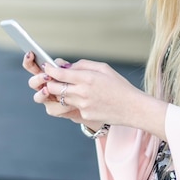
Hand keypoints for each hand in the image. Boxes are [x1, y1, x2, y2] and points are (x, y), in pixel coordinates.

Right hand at [24, 52, 84, 123]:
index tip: (30, 53)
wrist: (93, 101)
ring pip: (38, 97)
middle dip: (38, 79)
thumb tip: (57, 63)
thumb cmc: (87, 83)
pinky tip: (71, 104)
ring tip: (48, 90)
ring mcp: (48, 99)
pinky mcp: (55, 109)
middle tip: (47, 77)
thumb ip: (68, 66)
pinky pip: (52, 109)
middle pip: (32, 82)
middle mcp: (45, 86)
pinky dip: (61, 106)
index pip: (33, 66)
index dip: (28, 60)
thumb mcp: (80, 71)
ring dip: (42, 93)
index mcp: (48, 73)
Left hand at [43, 59, 167, 138]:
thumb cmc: (119, 86)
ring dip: (59, 92)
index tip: (46, 67)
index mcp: (87, 78)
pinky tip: (85, 98)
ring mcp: (82, 105)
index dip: (49, 70)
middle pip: (53, 88)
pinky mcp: (84, 115)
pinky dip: (74, 101)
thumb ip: (83, 65)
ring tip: (66, 86)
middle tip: (51, 78)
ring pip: (60, 98)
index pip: (59, 73)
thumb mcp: (103, 68)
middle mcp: (82, 92)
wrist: (132, 108)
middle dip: (49, 82)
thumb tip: (65, 65)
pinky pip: (72, 106)